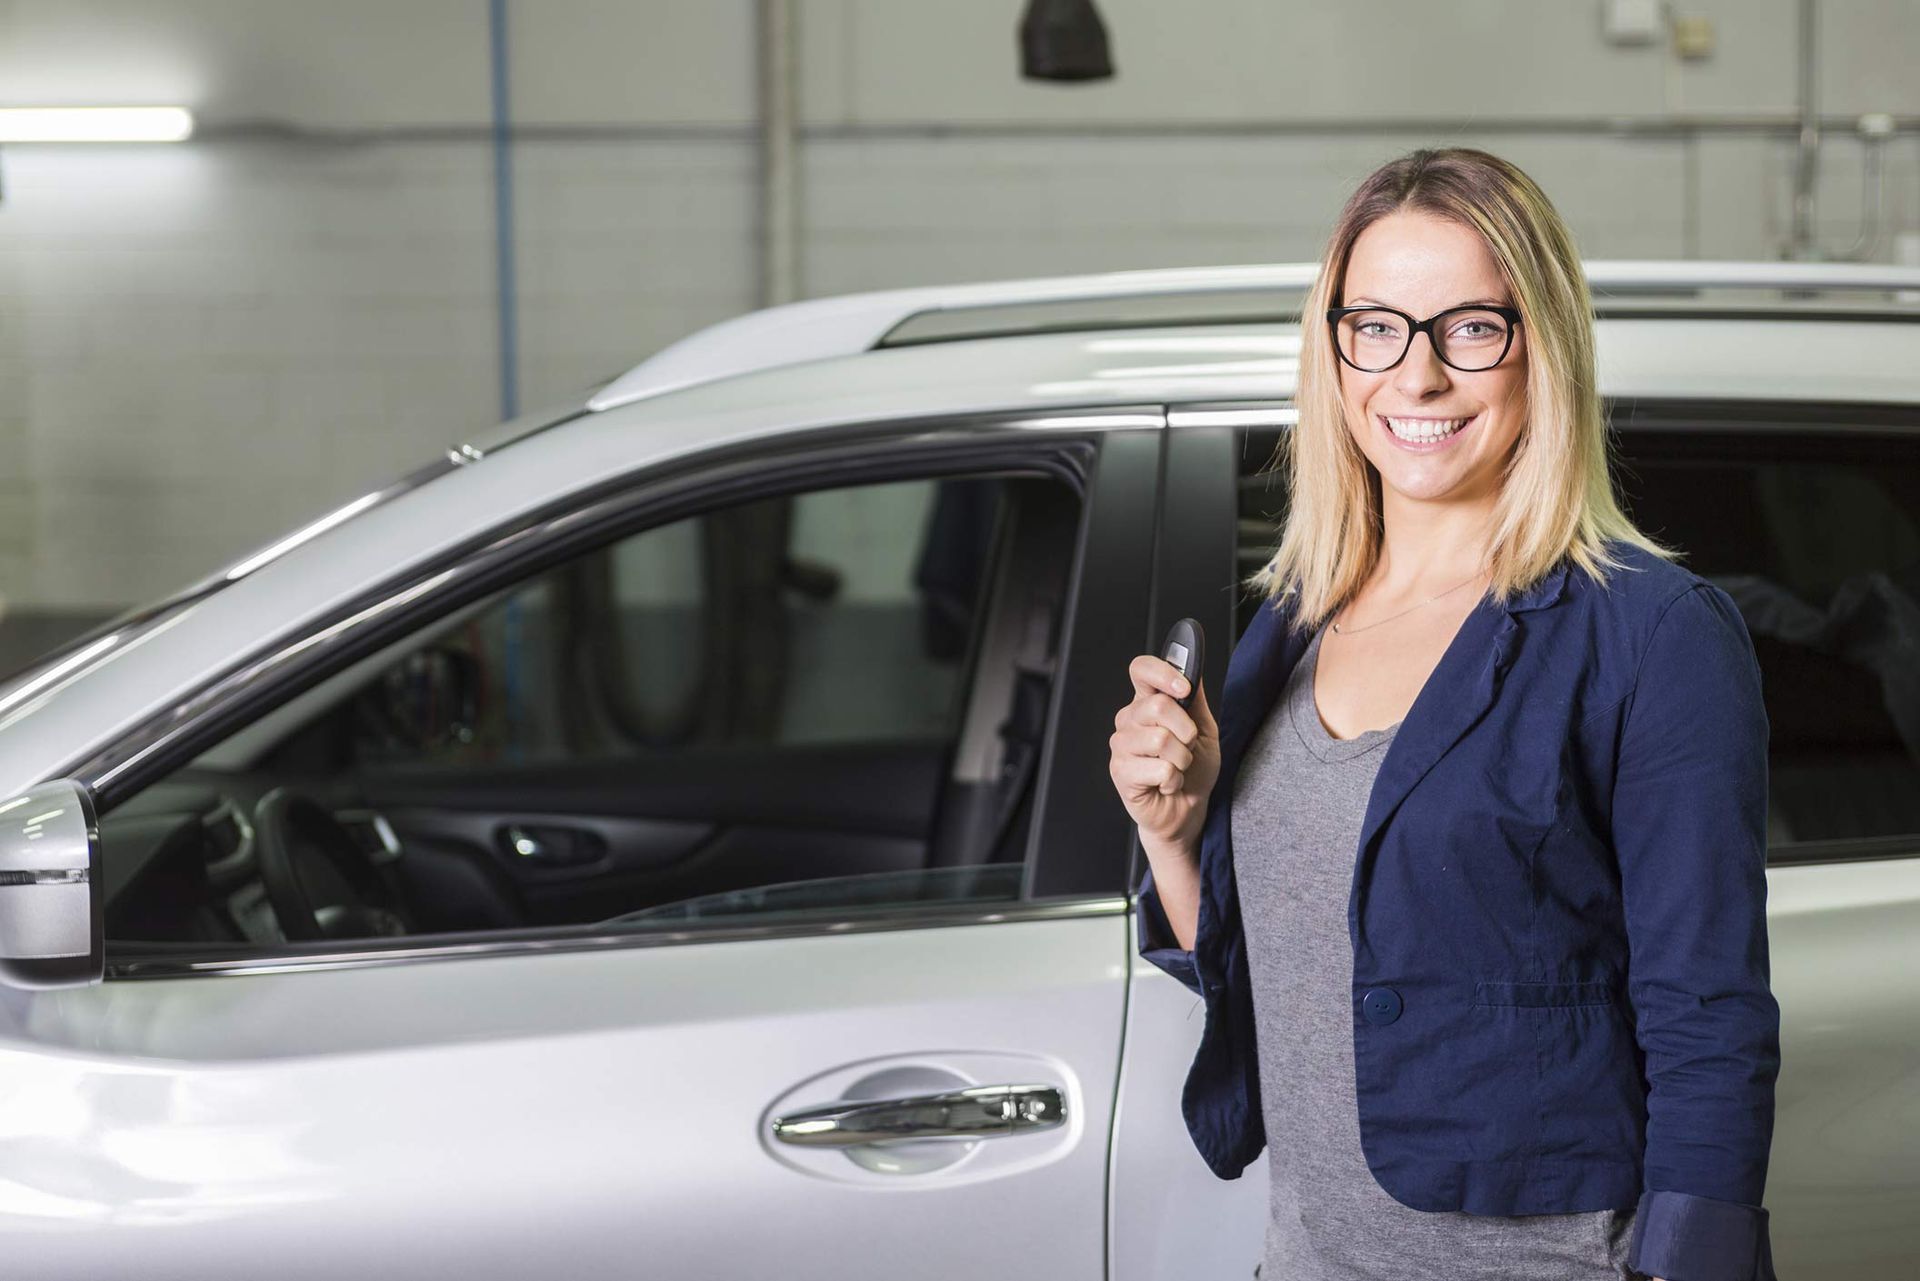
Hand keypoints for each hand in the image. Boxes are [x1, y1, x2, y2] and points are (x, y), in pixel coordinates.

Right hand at [1108, 652, 1221, 847]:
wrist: (1188, 810)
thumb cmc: (1193, 771)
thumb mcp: (1204, 730)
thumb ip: (1194, 700)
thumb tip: (1191, 670)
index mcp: (1146, 703)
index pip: (1141, 669)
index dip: (1163, 673)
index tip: (1185, 688)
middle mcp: (1129, 720)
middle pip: (1158, 705)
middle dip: (1187, 731)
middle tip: (1187, 748)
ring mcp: (1121, 746)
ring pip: (1161, 739)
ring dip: (1183, 759)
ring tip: (1177, 768)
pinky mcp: (1121, 772)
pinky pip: (1160, 768)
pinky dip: (1175, 780)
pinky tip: (1167, 784)